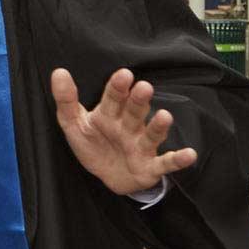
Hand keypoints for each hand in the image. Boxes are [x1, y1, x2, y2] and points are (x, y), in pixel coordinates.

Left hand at [50, 68, 197, 195]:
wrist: (105, 177)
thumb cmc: (93, 145)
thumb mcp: (73, 124)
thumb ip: (66, 100)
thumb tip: (59, 71)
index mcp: (110, 114)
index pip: (113, 98)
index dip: (118, 87)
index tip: (123, 74)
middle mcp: (129, 126)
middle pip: (134, 112)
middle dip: (139, 101)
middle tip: (144, 87)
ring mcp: (141, 146)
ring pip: (151, 134)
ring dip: (158, 126)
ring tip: (165, 116)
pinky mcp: (151, 167)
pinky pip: (165, 163)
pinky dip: (177, 160)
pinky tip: (190, 154)